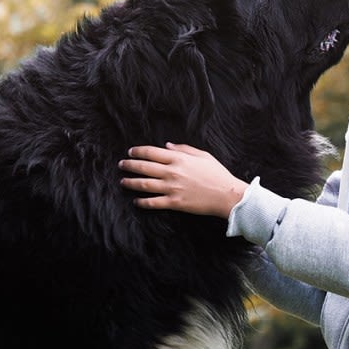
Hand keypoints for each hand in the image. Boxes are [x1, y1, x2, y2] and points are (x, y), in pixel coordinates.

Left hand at [119, 143, 248, 217]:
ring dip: (131, 183)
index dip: (138, 151)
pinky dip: (142, 202)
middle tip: (121, 165)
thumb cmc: (217, 174)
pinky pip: (153, 202)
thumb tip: (167, 146)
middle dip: (129, 165)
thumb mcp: (202, 155)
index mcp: (179, 159)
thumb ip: (184, 149)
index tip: (131, 152)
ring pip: (144, 184)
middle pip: (143, 167)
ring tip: (123, 182)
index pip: (151, 152)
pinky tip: (136, 201)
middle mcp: (172, 172)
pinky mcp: (174, 203)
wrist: (226, 194)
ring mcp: (172, 188)